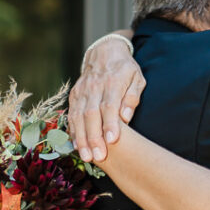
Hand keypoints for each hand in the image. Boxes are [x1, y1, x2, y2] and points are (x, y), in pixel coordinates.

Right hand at [68, 36, 144, 162]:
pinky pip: (72, 115)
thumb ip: (132, 97)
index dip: (110, 124)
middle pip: (91, 114)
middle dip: (94, 137)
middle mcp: (94, 87)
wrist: (104, 52)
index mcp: (112, 82)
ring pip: (79, 117)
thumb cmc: (125, 69)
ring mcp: (82, 91)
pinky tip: (77, 146)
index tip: (112, 141)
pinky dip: (73, 131)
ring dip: (82, 138)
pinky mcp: (74, 96)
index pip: (109, 105)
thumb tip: (126, 117)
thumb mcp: (137, 78)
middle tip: (99, 156)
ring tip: (87, 156)